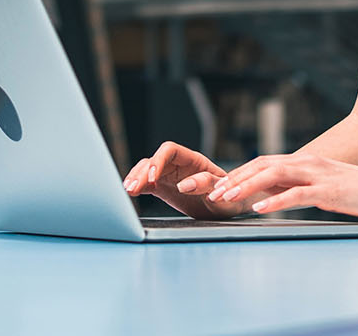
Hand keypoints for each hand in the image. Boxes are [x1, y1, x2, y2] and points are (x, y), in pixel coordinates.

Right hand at [123, 141, 249, 219]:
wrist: (228, 208)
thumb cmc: (229, 198)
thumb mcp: (223, 192)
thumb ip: (206, 185)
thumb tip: (184, 185)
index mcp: (194, 160)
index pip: (170, 150)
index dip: (158, 160)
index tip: (153, 177)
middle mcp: (179, 164)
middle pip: (154, 160)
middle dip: (142, 172)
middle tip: (132, 188)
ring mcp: (169, 175)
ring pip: (147, 169)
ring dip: (136, 178)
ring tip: (128, 190)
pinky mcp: (163, 187)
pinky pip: (146, 182)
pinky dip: (137, 185)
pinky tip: (129, 191)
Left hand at [206, 154, 357, 219]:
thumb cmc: (353, 189)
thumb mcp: (318, 186)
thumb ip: (295, 186)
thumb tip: (269, 195)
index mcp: (302, 162)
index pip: (262, 163)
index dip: (239, 173)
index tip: (218, 186)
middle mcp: (306, 163)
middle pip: (262, 166)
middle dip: (235, 179)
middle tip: (213, 192)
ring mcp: (316, 175)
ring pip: (274, 176)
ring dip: (247, 186)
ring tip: (228, 198)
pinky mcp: (327, 191)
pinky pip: (296, 194)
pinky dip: (275, 201)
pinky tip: (260, 209)